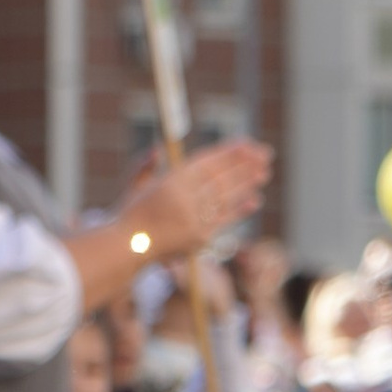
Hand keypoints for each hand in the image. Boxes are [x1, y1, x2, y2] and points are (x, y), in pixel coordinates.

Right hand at [119, 137, 271, 264]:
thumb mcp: (134, 185)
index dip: (228, 152)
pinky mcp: (199, 237)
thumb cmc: (130, 215)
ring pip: (226, 197)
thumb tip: (157, 149)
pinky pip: (224, 220)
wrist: (126, 249)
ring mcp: (193, 218)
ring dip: (247, 184)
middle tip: (265, 154)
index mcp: (169, 181)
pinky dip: (240, 209)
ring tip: (264, 172)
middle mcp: (183, 199)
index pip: (206, 162)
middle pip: (221, 177)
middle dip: (245, 164)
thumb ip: (146, 166)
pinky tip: (254, 199)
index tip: (246, 143)